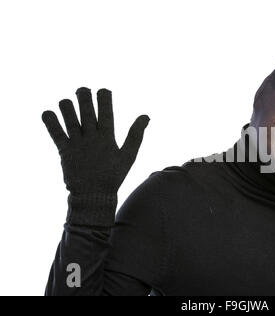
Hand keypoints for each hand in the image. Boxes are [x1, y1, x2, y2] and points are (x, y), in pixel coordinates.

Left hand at [42, 87, 149, 224]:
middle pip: (85, 109)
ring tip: (66, 103)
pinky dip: (49, 120)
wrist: (94, 195)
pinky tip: (48, 113)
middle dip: (83, 95)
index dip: (104, 97)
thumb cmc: (113, 175)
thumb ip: (136, 135)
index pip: (105, 111)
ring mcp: (77, 143)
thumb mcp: (129, 156)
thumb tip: (146, 116)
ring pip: (68, 116)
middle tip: (82, 90)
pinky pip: (54, 131)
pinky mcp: (64, 150)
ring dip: (66, 105)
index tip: (103, 90)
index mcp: (107, 137)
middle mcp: (91, 137)